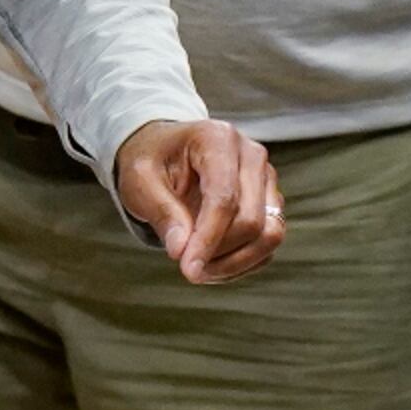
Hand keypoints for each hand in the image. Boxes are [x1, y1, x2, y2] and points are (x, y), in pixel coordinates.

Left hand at [115, 119, 283, 285]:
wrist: (165, 152)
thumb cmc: (152, 162)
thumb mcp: (140, 181)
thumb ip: (161, 213)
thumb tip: (181, 251)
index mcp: (218, 139)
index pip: (224, 198)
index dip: (208, 239)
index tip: (188, 269)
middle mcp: (251, 155)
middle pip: (252, 220)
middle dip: (220, 254)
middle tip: (188, 270)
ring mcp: (266, 179)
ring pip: (269, 234)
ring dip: (236, 262)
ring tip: (201, 269)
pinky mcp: (270, 201)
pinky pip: (267, 242)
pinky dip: (244, 262)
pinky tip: (214, 263)